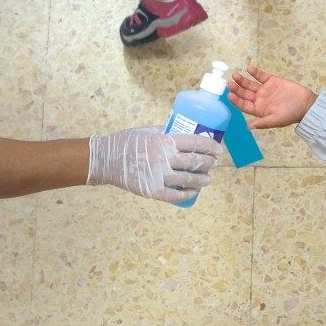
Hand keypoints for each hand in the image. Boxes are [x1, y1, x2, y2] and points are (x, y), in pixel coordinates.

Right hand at [87, 126, 223, 203]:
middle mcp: (164, 159)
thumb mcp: (149, 130)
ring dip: (203, 180)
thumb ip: (167, 132)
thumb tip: (187, 132)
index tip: (218, 150)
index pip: (196, 143)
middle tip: (214, 163)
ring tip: (208, 178)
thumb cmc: (128, 141)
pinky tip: (194, 192)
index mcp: (165, 141)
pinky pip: (175, 195)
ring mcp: (159, 176)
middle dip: (209, 163)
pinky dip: (187, 194)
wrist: (106, 159)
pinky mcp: (153, 191)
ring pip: (189, 180)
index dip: (211, 147)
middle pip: (196, 162)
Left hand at [227, 66, 316, 129]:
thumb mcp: (277, 120)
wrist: (306, 103)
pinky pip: (261, 76)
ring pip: (250, 84)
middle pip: (244, 94)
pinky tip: (249, 68)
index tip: (230, 95)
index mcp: (259, 110)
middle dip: (237, 89)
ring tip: (235, 74)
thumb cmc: (292, 114)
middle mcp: (260, 100)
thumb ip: (263, 122)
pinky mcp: (272, 81)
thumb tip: (249, 127)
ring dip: (242, 80)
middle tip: (230, 83)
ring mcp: (265, 90)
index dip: (236, 100)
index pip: (244, 105)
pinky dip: (255, 72)